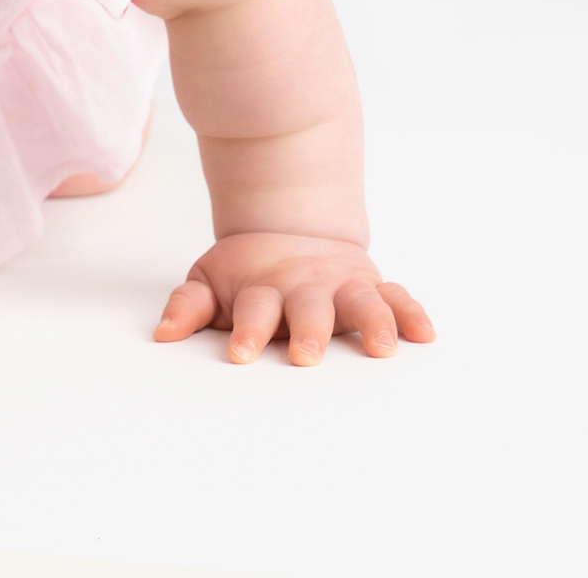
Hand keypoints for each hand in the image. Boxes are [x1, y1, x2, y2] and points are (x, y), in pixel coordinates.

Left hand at [153, 232, 434, 365]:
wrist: (290, 231)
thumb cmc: (248, 274)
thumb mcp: (211, 281)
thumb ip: (191, 306)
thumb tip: (163, 334)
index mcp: (264, 287)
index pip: (254, 309)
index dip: (247, 331)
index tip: (239, 354)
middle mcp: (306, 286)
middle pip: (309, 307)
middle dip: (308, 331)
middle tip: (306, 355)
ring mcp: (341, 285)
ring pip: (360, 301)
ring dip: (371, 323)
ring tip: (380, 349)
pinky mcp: (371, 287)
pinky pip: (396, 297)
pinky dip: (411, 312)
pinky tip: (424, 335)